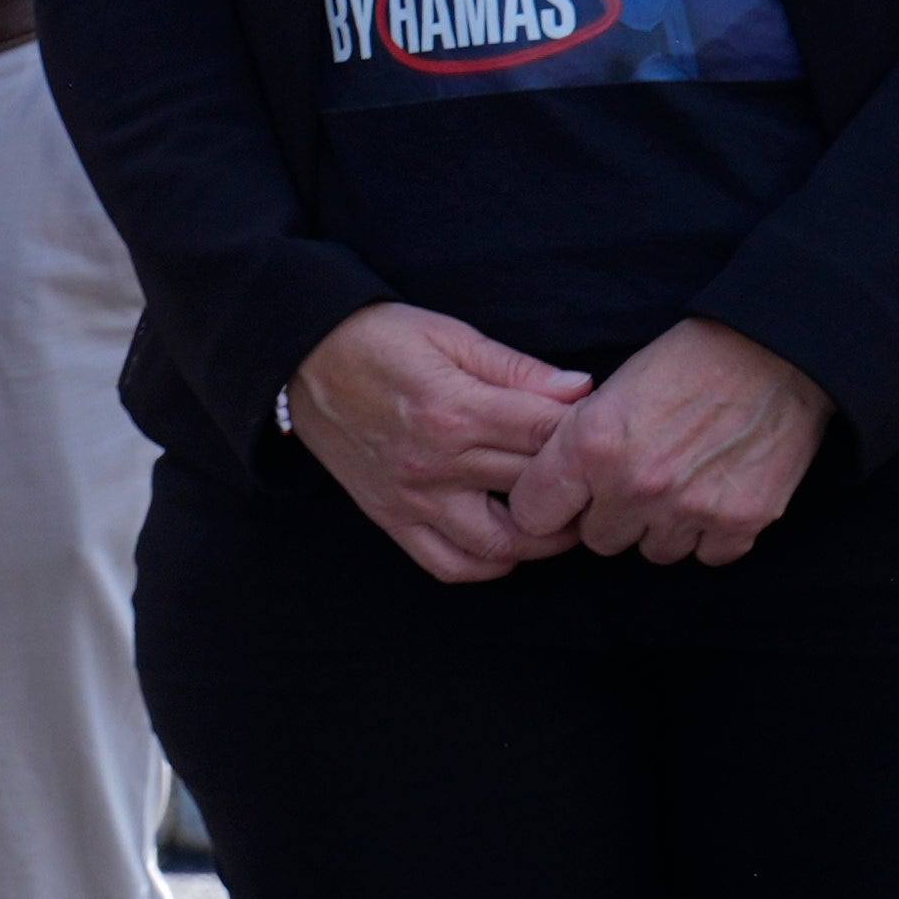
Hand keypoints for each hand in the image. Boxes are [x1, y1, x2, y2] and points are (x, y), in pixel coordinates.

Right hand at [291, 303, 589, 584]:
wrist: (298, 356)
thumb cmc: (376, 338)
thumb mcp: (448, 334)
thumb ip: (516, 368)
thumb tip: (582, 389)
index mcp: (455, 408)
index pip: (549, 433)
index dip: (585, 431)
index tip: (601, 428)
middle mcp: (435, 462)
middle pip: (537, 487)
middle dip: (576, 481)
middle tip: (595, 473)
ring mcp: (411, 497)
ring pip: (502, 543)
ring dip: (544, 537)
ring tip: (562, 515)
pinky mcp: (389, 516)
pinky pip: (448, 563)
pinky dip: (487, 564)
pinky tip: (509, 542)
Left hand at [507, 318, 830, 566]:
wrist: (769, 354)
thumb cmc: (682, 366)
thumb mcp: (605, 394)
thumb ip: (574, 447)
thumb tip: (547, 491)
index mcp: (590, 445)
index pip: (533, 514)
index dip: (548, 507)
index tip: (566, 499)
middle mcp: (635, 484)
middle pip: (598, 540)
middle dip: (611, 517)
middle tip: (635, 482)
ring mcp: (688, 508)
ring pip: (654, 552)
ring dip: (662, 528)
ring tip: (680, 484)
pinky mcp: (740, 522)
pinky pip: (707, 556)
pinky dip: (710, 535)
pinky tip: (714, 497)